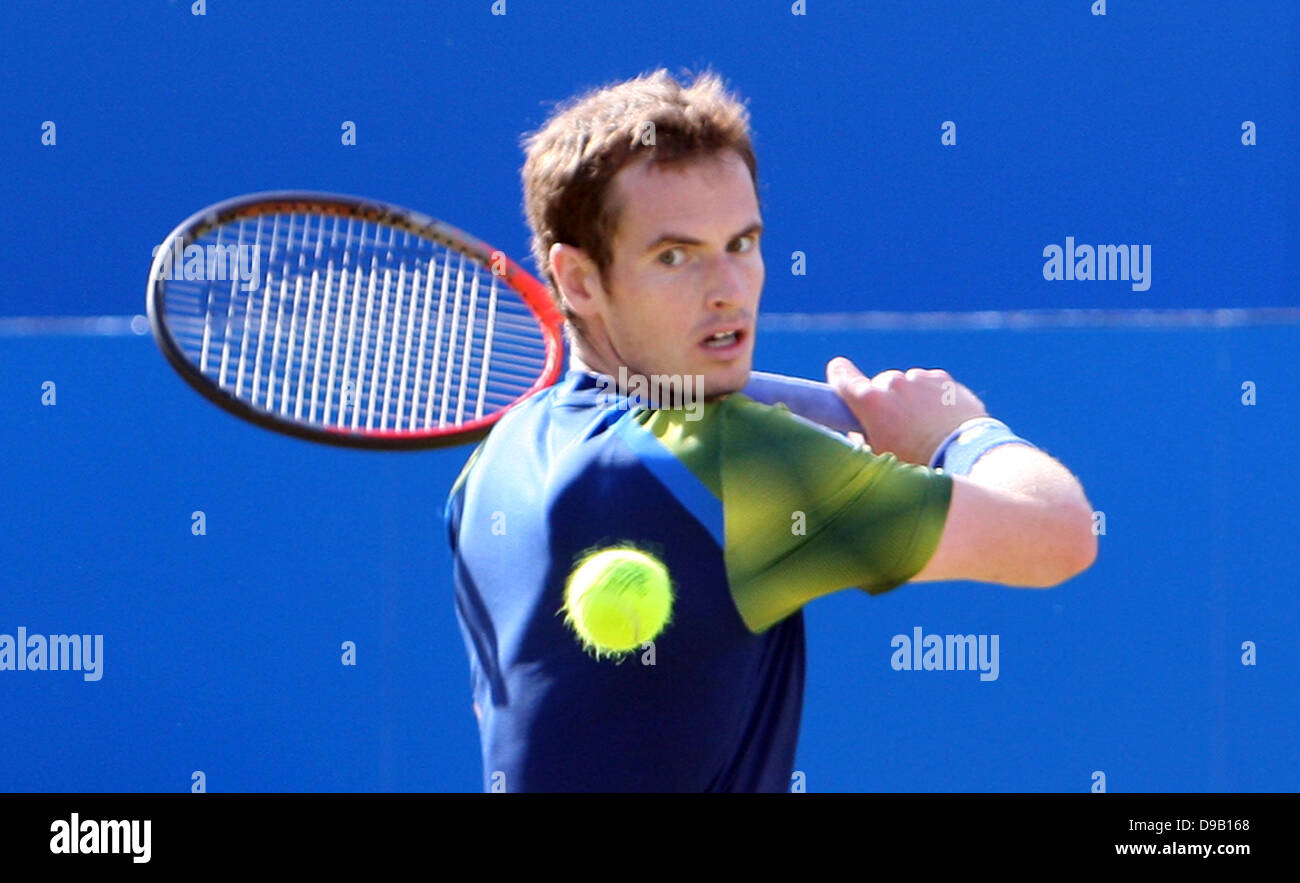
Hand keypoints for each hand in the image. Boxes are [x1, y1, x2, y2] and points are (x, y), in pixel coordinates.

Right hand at [826, 356, 988, 465]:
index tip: (837, 370)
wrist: (966, 456)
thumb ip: (862, 439)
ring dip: (909, 401)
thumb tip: (859, 430)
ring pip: (906, 386)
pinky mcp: (943, 381)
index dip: (839, 375)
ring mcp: (920, 379)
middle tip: (897, 429)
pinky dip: (930, 398)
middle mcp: (893, 384)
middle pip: (880, 387)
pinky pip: (929, 386)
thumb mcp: (880, 460)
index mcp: (871, 402)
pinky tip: (939, 422)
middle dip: (885, 403)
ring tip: (923, 430)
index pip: (843, 377)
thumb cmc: (918, 465)